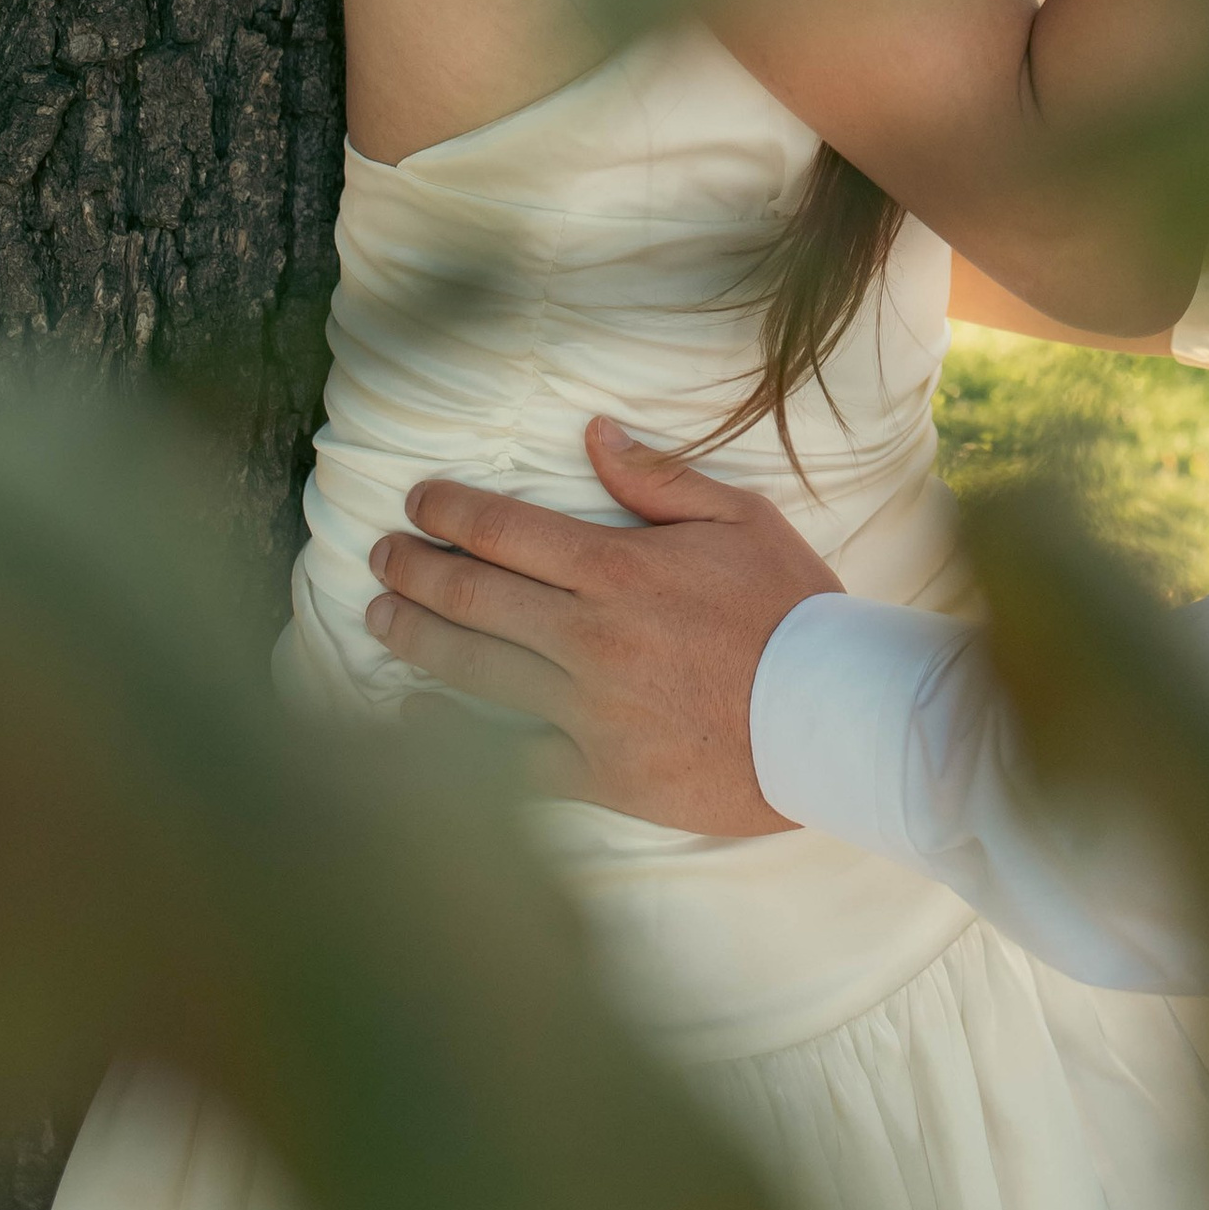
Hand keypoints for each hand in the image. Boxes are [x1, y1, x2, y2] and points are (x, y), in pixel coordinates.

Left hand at [365, 414, 836, 833]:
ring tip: (379, 620)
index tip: (416, 500)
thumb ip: (660, 480)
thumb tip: (595, 434)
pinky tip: (411, 723)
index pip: (505, 529)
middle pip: (473, 595)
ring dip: (416, 639)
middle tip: (379, 556)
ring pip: (474, 671)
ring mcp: (587, 710)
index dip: (448, 511)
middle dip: (412, 569)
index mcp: (619, 567)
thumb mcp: (740, 520)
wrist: (830, 721)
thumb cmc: (791, 611)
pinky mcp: (596, 775)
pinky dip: (447, 744)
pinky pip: (504, 762)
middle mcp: (589, 636)